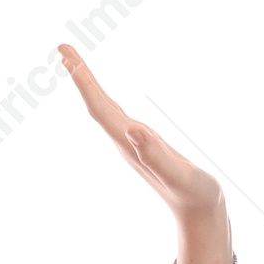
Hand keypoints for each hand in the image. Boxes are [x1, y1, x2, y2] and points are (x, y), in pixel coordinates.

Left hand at [57, 42, 223, 222]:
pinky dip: (105, 101)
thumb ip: (156, 154)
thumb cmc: (195, 195)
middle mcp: (127, 143)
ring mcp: (134, 145)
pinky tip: (104, 100)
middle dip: (81, 77)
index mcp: (131, 145)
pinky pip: (117, 118)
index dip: (85, 85)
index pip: (101, 110)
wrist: (200, 215)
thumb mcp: (179, 174)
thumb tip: (133, 129)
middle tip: (63, 48)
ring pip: (104, 111)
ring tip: (75, 65)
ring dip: (89, 88)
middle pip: (97, 106)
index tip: (68, 59)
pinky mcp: (143, 147)